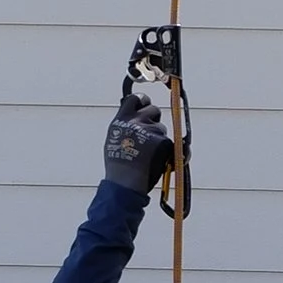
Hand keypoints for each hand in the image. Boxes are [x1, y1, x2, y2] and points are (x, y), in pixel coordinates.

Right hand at [103, 32, 182, 196]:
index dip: (142, 102)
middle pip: (153, 110)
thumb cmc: (118, 165)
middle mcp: (136, 122)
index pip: (136, 99)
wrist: (125, 183)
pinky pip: (169, 141)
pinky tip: (156, 159)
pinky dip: (166, 150)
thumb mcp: (113, 140)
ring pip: (161, 128)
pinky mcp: (163, 142)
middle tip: (149, 130)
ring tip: (147, 153)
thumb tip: (132, 116)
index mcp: (122, 119)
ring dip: (158, 137)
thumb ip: (124, 126)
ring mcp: (151, 131)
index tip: (144, 105)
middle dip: (153, 118)